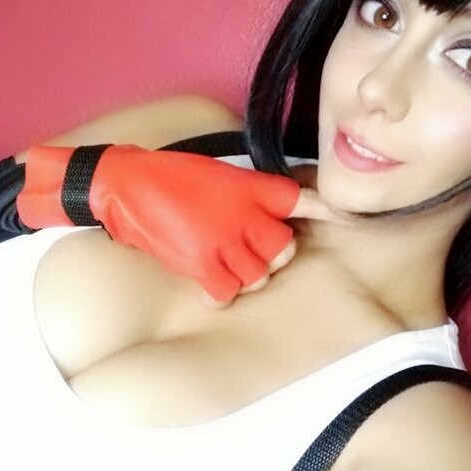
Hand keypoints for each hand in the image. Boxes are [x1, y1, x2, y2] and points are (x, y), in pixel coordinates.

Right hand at [88, 146, 307, 301]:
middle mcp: (244, 213)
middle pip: (284, 248)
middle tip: (252, 253)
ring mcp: (224, 239)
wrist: (126, 183)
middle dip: (272, 256)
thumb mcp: (217, 174)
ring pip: (258, 275)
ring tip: (226, 268)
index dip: (324, 212)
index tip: (343, 220)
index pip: (300, 201)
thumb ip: (246, 194)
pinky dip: (220, 295)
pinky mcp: (201, 262)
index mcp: (250, 187)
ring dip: (245, 277)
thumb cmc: (167, 176)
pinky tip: (208, 288)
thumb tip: (262, 217)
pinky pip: (228, 292)